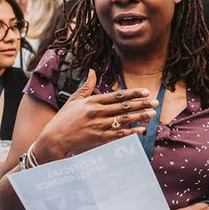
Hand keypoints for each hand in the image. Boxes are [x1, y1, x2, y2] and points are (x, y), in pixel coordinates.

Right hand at [33, 69, 158, 160]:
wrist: (53, 139)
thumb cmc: (63, 118)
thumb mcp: (73, 100)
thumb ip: (86, 86)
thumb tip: (92, 70)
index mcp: (92, 102)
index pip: (117, 96)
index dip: (133, 93)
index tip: (146, 91)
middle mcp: (97, 113)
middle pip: (124, 107)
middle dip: (142, 104)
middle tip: (156, 102)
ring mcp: (99, 126)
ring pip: (124, 120)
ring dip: (140, 116)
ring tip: (152, 113)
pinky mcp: (99, 139)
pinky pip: (119, 134)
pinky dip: (131, 132)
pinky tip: (142, 129)